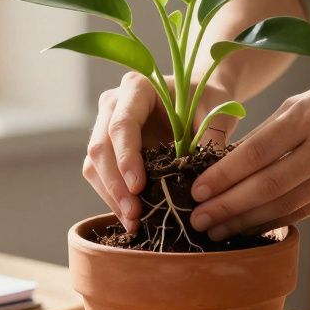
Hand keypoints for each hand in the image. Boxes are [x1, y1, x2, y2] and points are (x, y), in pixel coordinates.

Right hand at [85, 73, 236, 232]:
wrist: (200, 98)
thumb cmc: (207, 100)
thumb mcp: (216, 113)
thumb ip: (210, 140)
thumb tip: (203, 182)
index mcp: (137, 88)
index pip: (122, 124)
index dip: (126, 157)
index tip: (138, 186)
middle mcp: (113, 104)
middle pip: (100, 147)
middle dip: (115, 185)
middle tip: (135, 214)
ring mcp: (106, 126)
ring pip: (94, 165)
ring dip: (111, 196)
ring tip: (134, 222)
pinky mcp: (109, 149)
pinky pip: (100, 176)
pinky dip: (113, 198)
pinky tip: (131, 217)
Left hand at [189, 64, 309, 240]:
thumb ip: (275, 130)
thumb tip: (230, 164)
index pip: (256, 153)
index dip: (223, 176)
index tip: (196, 191)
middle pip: (267, 186)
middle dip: (227, 207)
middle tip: (197, 221)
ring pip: (286, 205)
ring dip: (247, 222)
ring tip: (217, 232)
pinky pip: (307, 211)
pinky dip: (277, 221)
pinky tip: (253, 229)